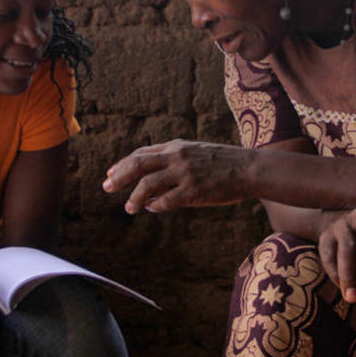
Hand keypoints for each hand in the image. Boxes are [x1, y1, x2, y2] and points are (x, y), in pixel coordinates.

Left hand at [103, 139, 251, 213]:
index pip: (142, 153)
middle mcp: (177, 157)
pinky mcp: (195, 190)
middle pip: (139, 164)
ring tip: (129, 208)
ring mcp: (185, 173)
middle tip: (106, 187)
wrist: (249, 168)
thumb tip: (155, 177)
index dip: (123, 164)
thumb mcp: (196, 152)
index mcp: (176, 147)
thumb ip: (175, 160)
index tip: (111, 173)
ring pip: (149, 184)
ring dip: (135, 197)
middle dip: (119, 176)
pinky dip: (156, 206)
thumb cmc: (223, 163)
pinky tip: (152, 209)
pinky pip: (167, 201)